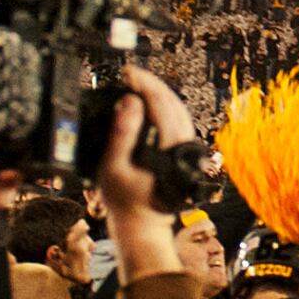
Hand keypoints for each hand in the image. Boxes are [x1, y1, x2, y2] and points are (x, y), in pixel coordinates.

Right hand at [95, 66, 194, 276]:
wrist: (142, 224)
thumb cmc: (125, 200)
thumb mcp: (113, 168)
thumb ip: (121, 134)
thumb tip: (130, 102)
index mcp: (169, 147)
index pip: (161, 103)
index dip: (144, 83)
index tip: (127, 73)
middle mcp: (183, 145)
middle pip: (172, 102)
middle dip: (151, 84)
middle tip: (129, 74)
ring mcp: (186, 148)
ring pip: (178, 110)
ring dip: (158, 93)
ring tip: (137, 83)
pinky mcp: (183, 152)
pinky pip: (177, 120)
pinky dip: (163, 107)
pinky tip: (149, 103)